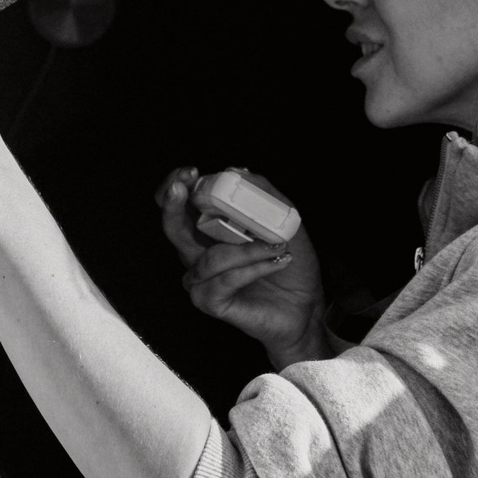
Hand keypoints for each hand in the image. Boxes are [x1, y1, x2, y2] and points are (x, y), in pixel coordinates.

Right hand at [155, 167, 327, 366]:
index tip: (190, 172)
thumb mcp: (285, 221)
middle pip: (172, 227)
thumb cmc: (290, 262)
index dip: (178, 184)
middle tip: (185, 188)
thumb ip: (263, 195)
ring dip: (247, 249)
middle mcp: (199, 252)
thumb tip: (236, 171)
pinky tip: (277, 262)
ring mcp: (202, 279)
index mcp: (210, 228)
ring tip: (279, 246)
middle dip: (174, 205)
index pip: (180, 202)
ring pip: (210, 258)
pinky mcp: (211, 302)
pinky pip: (225, 281)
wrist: (305, 306)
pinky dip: (253, 269)